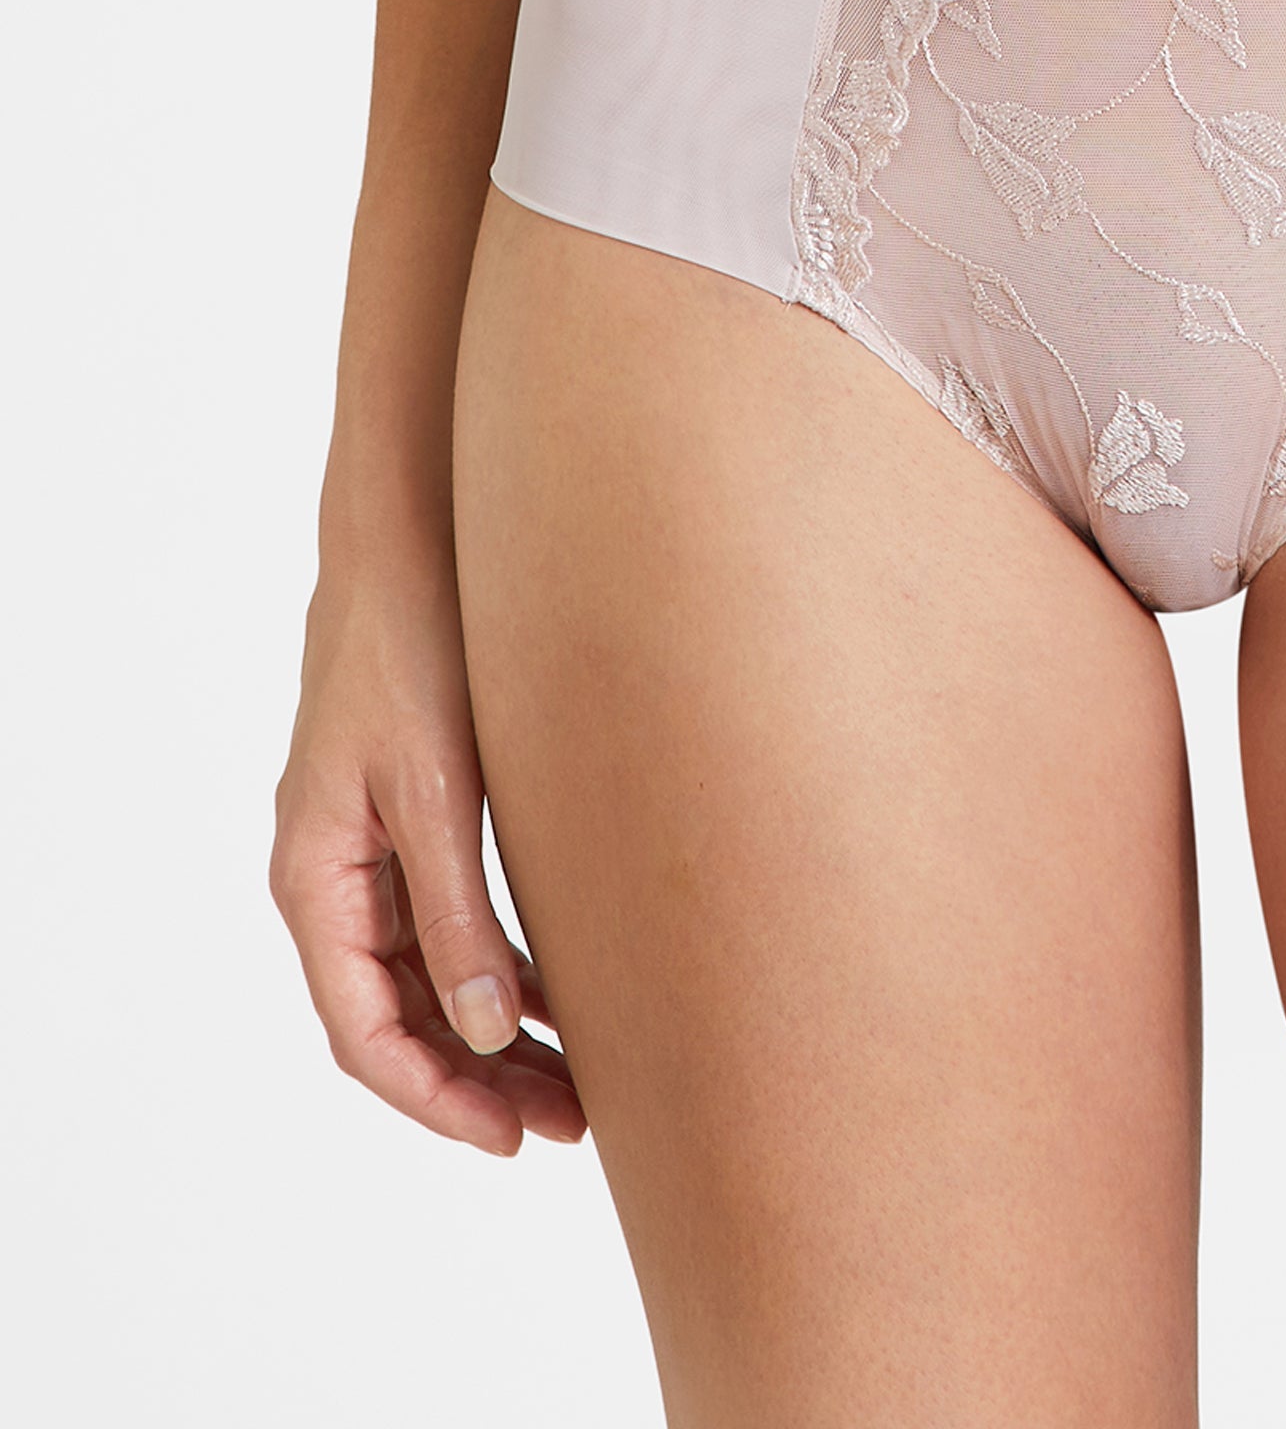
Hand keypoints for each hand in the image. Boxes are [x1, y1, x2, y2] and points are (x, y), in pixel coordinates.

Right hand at [271, 547, 584, 1156]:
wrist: (410, 538)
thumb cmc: (412, 646)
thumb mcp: (437, 788)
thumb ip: (458, 910)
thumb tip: (489, 1031)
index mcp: (316, 878)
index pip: (365, 1032)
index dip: (436, 1098)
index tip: (510, 1139)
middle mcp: (333, 875)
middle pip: (400, 1016)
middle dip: (478, 1080)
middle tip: (570, 1125)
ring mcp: (370, 846)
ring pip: (429, 974)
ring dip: (495, 1030)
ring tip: (579, 1081)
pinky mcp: (414, 813)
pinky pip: (447, 920)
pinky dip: (499, 965)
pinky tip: (561, 992)